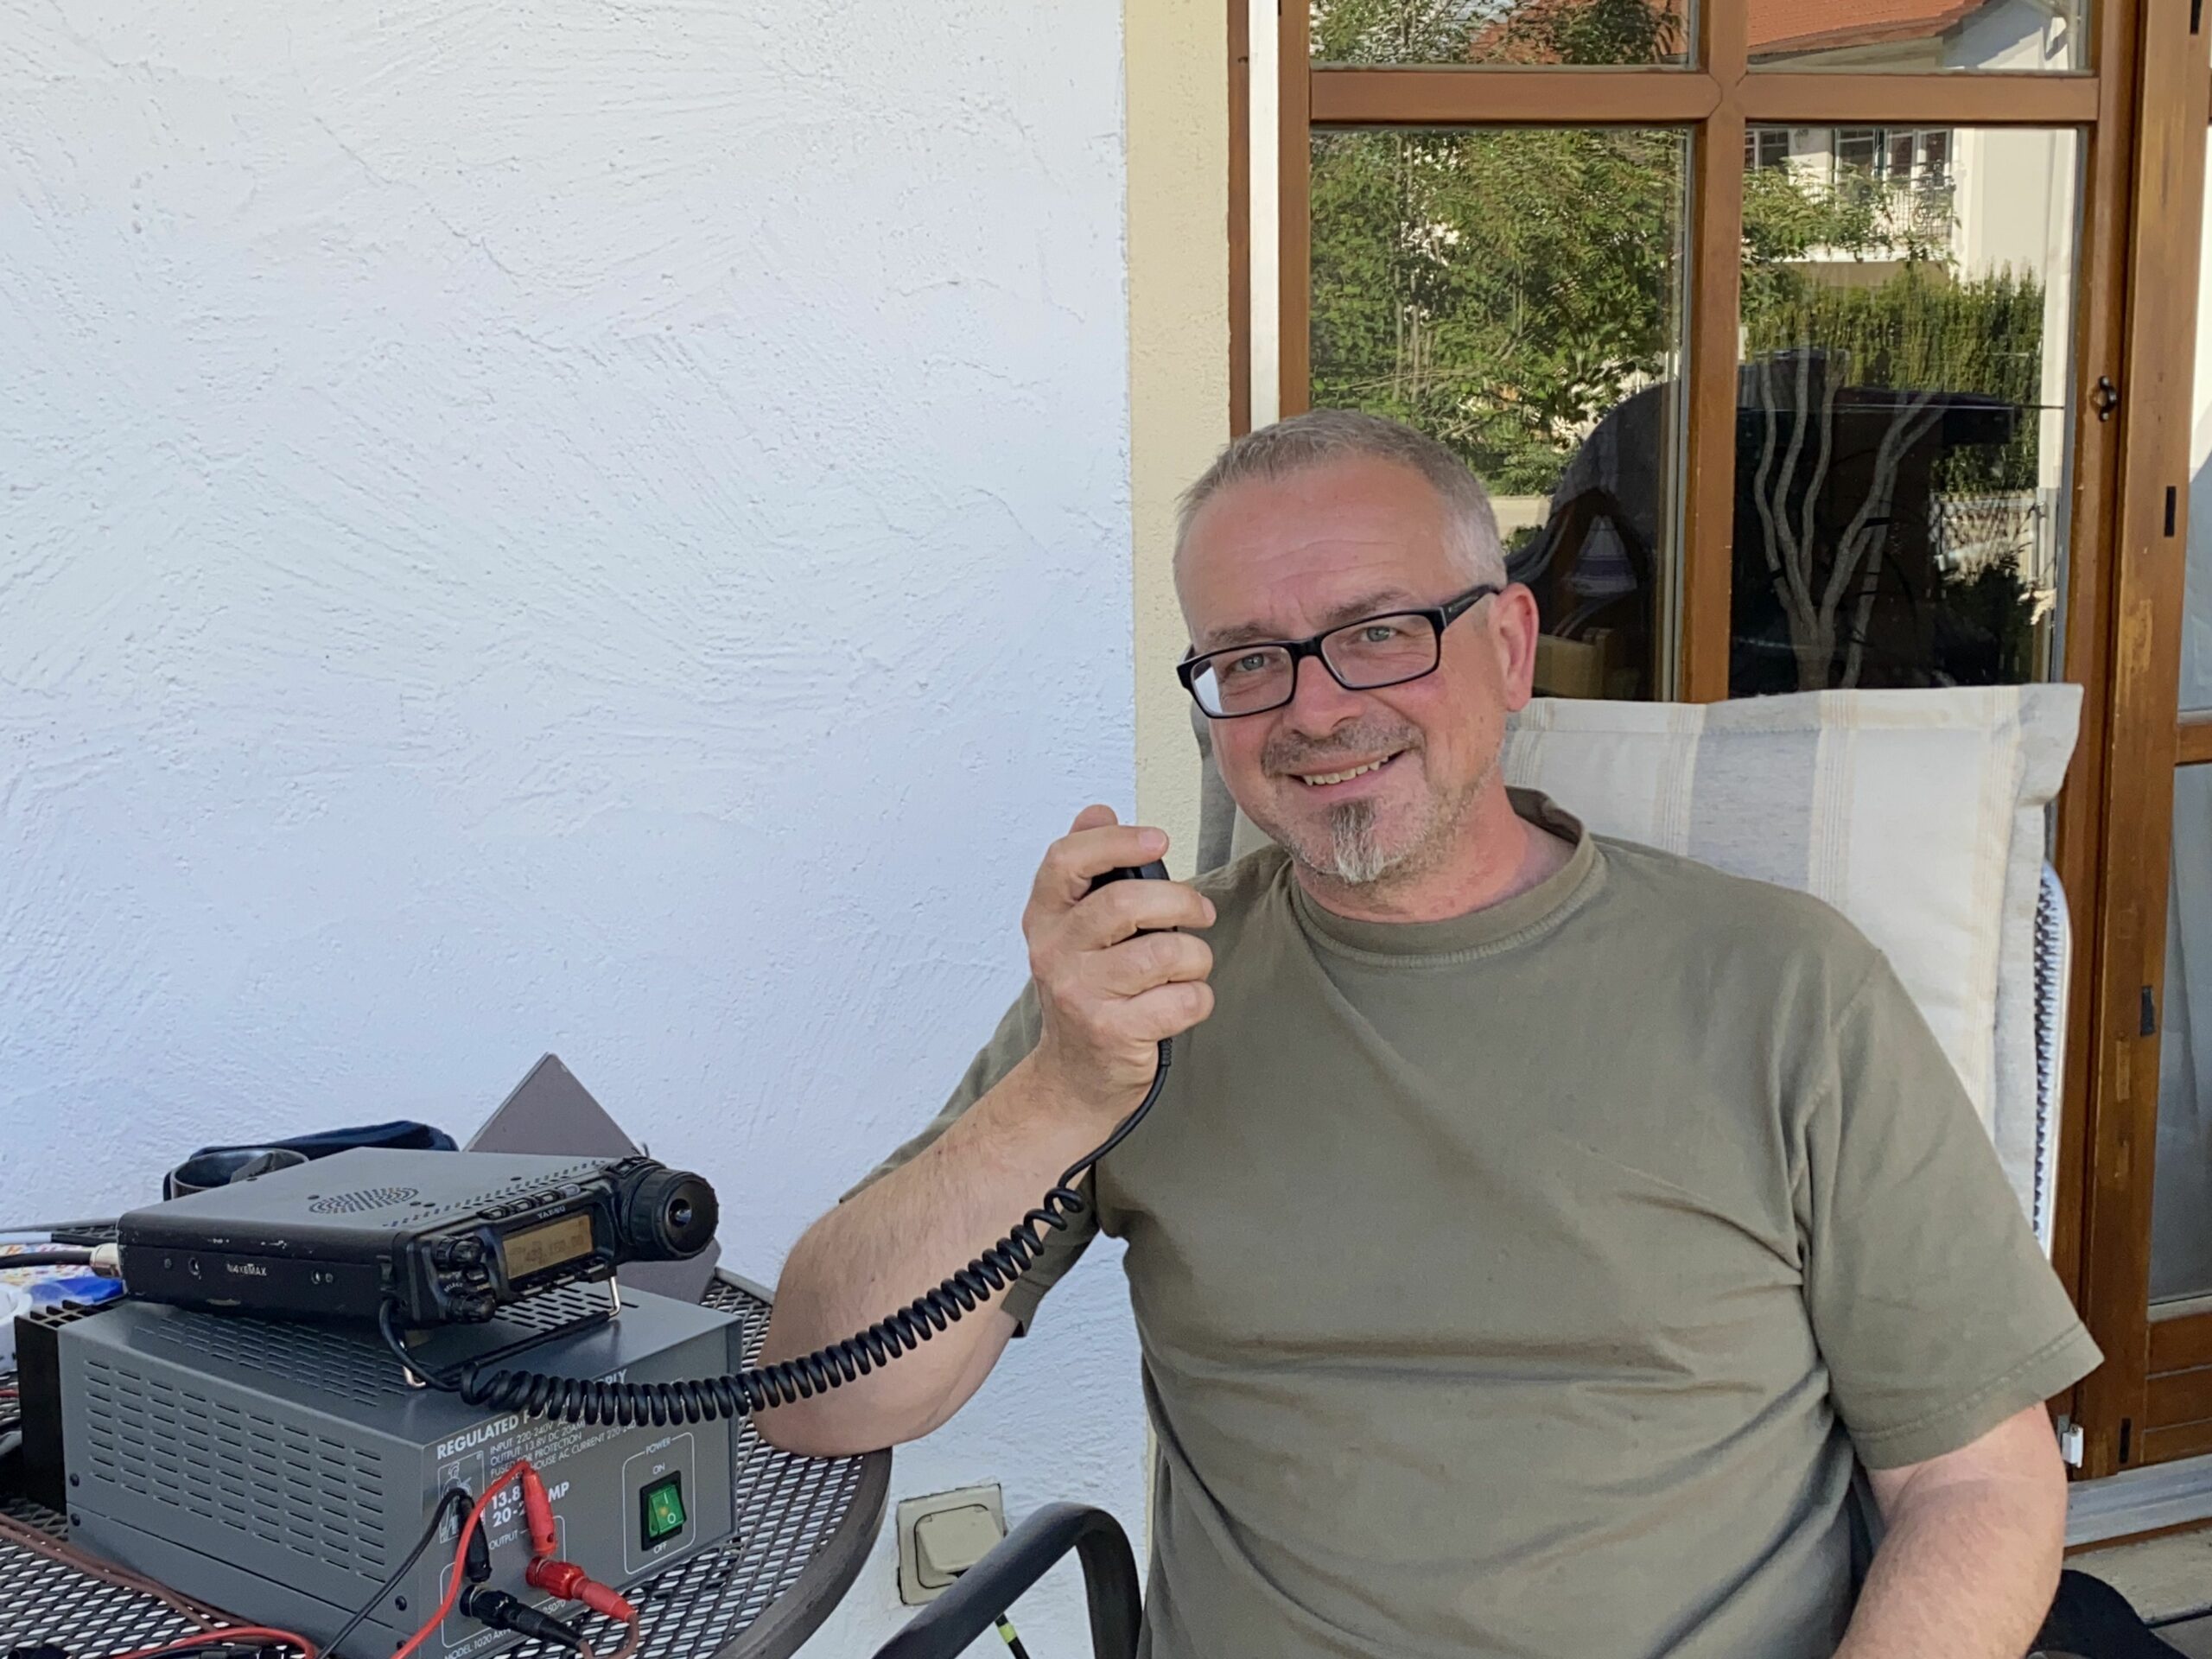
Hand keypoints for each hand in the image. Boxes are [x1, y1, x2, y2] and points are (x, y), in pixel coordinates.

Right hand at [1021, 805, 1216, 1124]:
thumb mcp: (1073, 929)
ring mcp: (1081, 994)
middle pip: (1125, 903)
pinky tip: (1179, 1004)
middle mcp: (1055, 953)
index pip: (1066, 860)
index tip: (1158, 839)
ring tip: (1187, 967)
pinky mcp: (1113, 1032)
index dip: (1115, 841)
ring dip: (1195, 957)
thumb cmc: (1086, 993)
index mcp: (1045, 917)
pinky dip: (1197, 999)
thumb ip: (1088, 870)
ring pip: (1165, 953)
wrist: (1073, 1079)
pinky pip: (1183, 999)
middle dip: (1181, 901)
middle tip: (1201, 912)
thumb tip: (1097, 810)